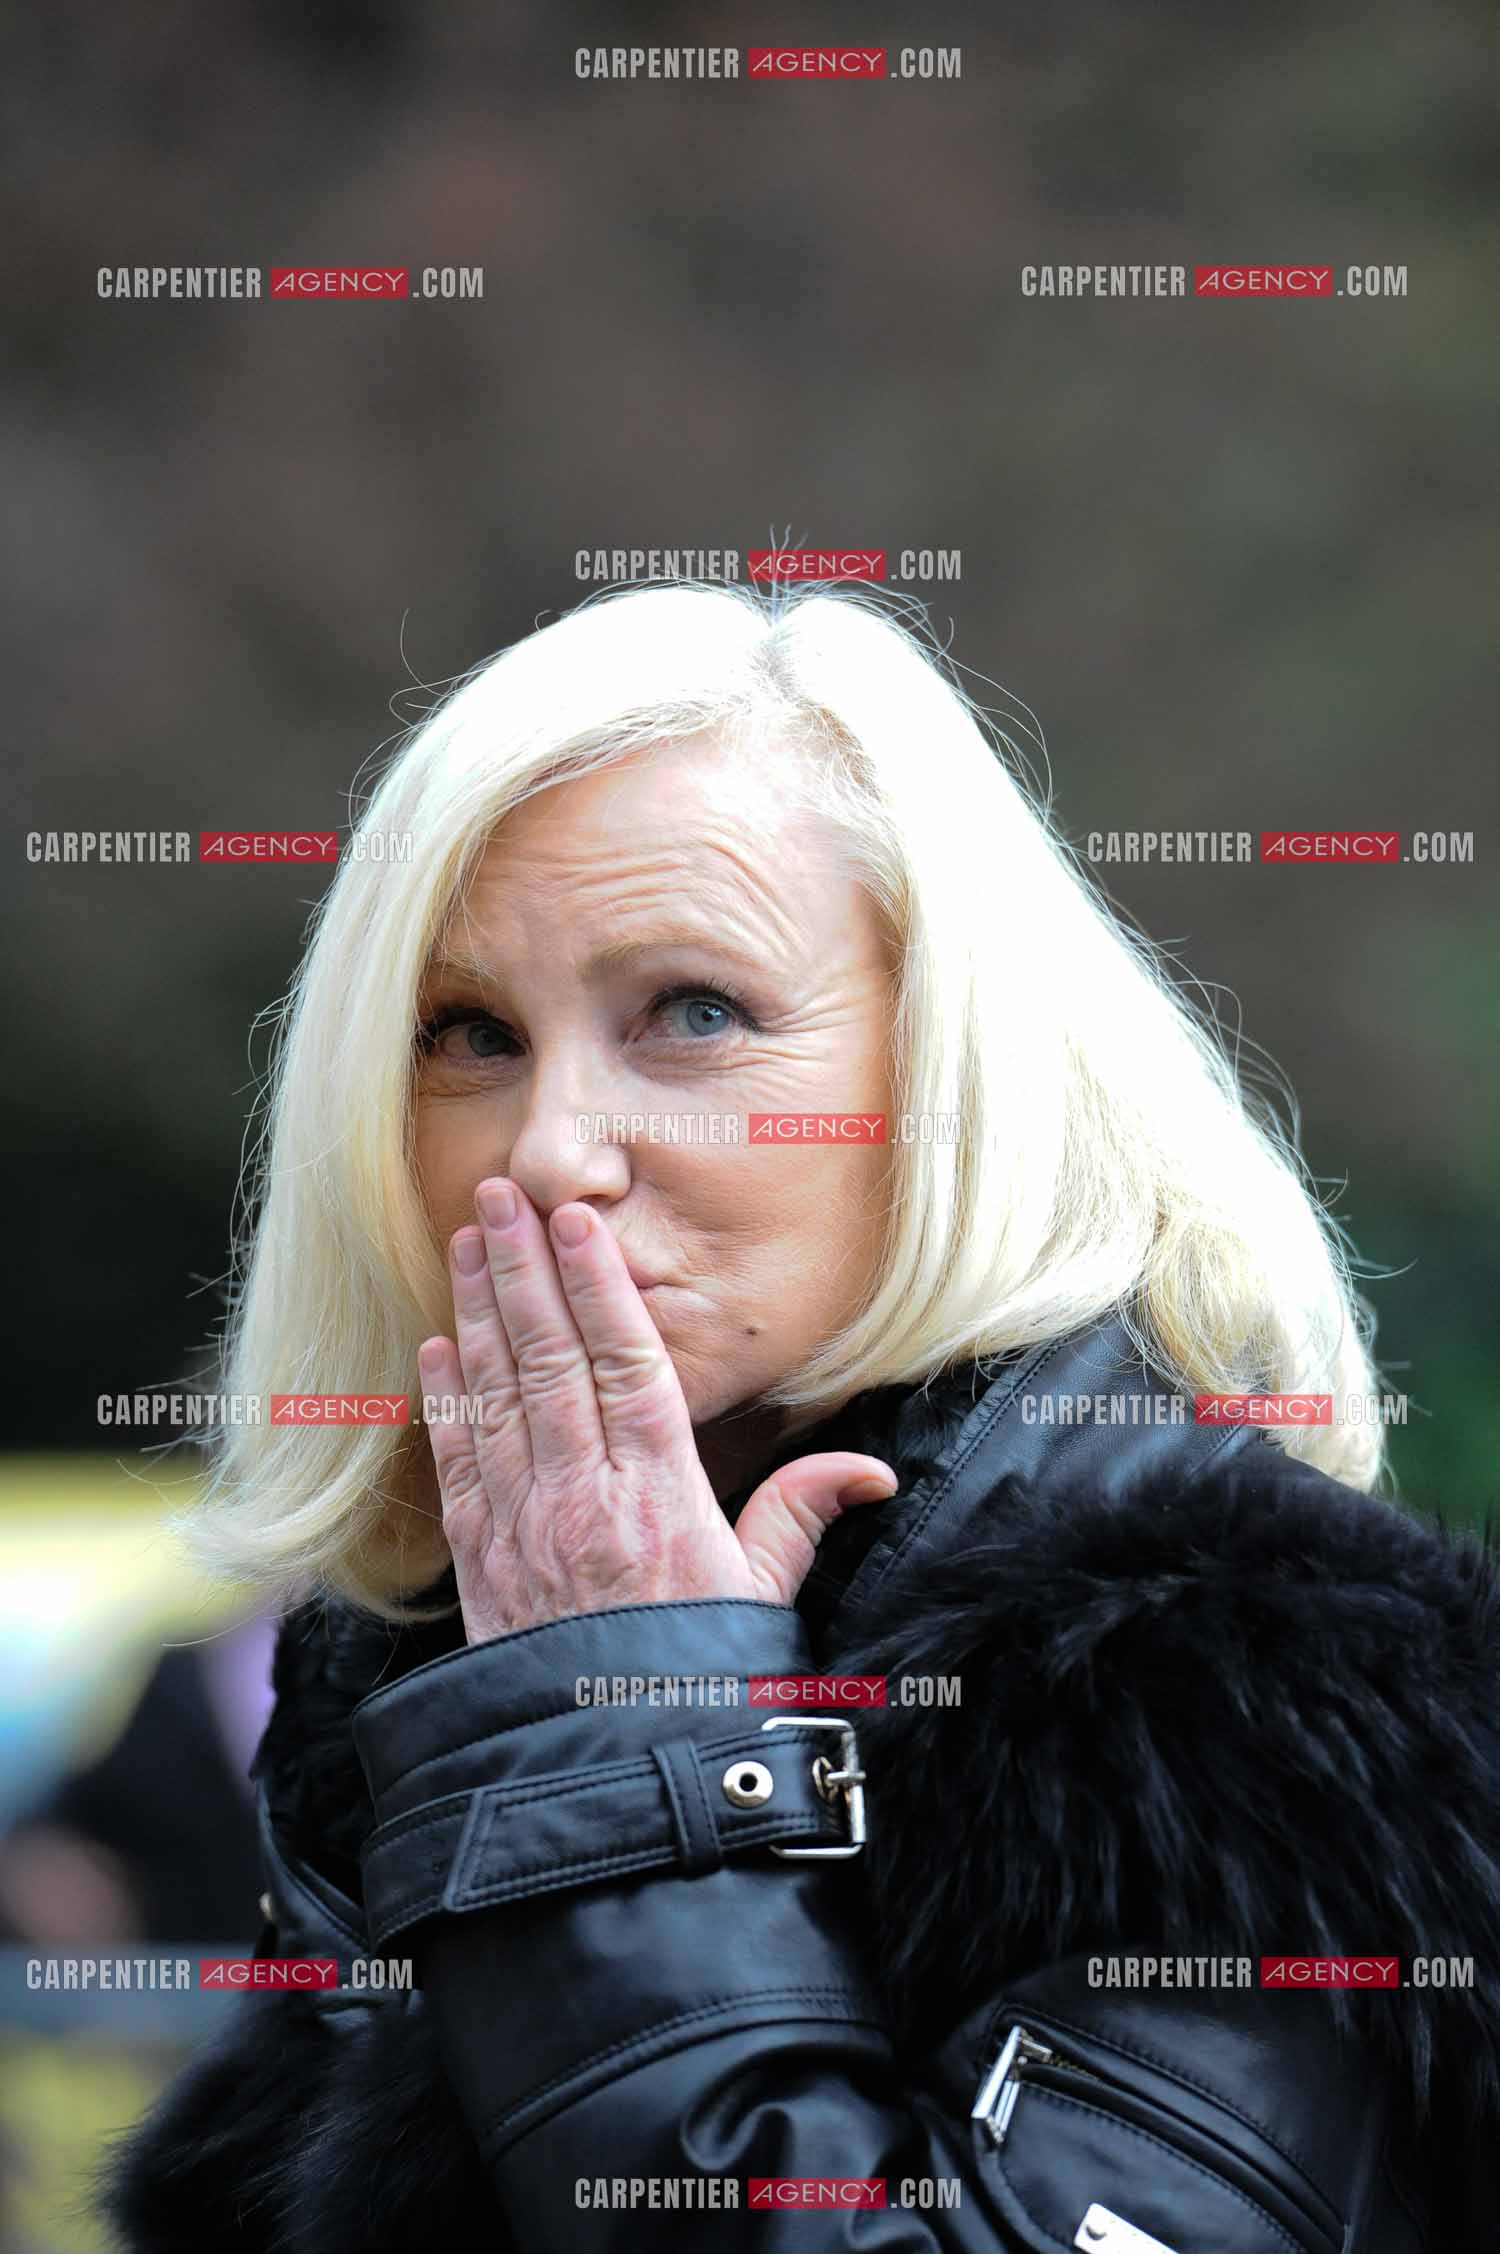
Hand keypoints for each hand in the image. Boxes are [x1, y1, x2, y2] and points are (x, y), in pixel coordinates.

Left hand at [418, 1179, 899, 1642]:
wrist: (615, 1775)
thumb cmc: (703, 1684)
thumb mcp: (767, 1601)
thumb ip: (801, 1518)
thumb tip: (872, 1470)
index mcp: (662, 1496)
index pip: (625, 1365)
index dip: (597, 1287)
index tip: (575, 1222)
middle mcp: (586, 1500)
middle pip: (548, 1361)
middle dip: (522, 1271)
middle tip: (499, 1195)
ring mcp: (525, 1529)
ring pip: (497, 1398)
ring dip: (478, 1313)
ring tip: (467, 1240)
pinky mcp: (483, 1564)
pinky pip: (460, 1465)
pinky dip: (446, 1402)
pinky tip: (436, 1348)